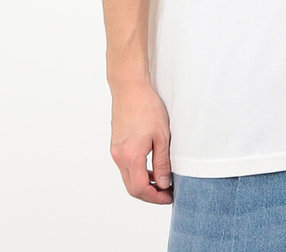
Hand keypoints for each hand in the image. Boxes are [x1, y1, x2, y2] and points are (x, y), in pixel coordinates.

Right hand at [109, 81, 173, 204]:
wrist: (130, 88)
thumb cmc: (147, 107)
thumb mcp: (162, 136)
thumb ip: (162, 163)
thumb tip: (163, 184)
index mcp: (131, 156)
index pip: (140, 189)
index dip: (155, 197)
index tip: (169, 196)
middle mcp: (119, 157)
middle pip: (132, 188)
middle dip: (150, 194)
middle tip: (167, 192)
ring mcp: (116, 151)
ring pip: (128, 178)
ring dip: (144, 183)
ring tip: (162, 180)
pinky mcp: (116, 145)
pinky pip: (126, 167)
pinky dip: (138, 172)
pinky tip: (151, 167)